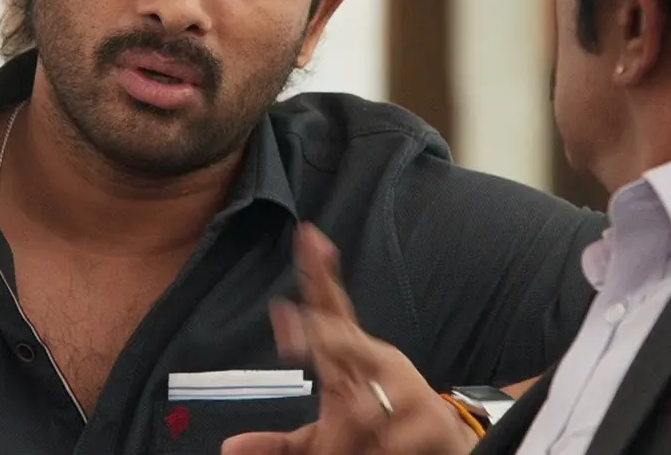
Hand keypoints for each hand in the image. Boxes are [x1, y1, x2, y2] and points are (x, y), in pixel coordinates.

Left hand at [222, 225, 480, 454]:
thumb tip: (230, 447)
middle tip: (306, 330)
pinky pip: (397, 436)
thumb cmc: (377, 433)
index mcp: (350, 361)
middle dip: (328, 335)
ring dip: (364, 414)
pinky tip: (390, 448)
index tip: (308, 237)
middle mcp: (376, 364)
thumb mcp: (323, 441)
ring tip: (364, 426)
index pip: (330, 311)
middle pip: (346, 340)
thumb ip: (280, 444)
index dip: (318, 276)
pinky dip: (389, 445)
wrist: (440, 447)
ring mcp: (406, 389)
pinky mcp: (429, 419)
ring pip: (372, 394)